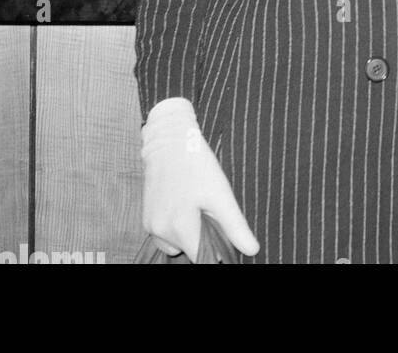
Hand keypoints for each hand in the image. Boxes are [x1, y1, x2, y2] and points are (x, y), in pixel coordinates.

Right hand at [140, 96, 260, 259]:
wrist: (169, 140)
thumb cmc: (197, 165)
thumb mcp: (221, 195)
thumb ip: (235, 227)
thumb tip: (253, 250)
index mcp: (179, 228)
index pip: (201, 257)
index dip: (215, 247)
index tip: (220, 229)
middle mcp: (159, 232)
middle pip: (187, 250)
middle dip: (200, 237)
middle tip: (207, 208)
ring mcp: (149, 225)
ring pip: (175, 244)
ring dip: (186, 233)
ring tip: (195, 204)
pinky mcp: (145, 218)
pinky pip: (164, 233)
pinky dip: (175, 225)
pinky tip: (182, 202)